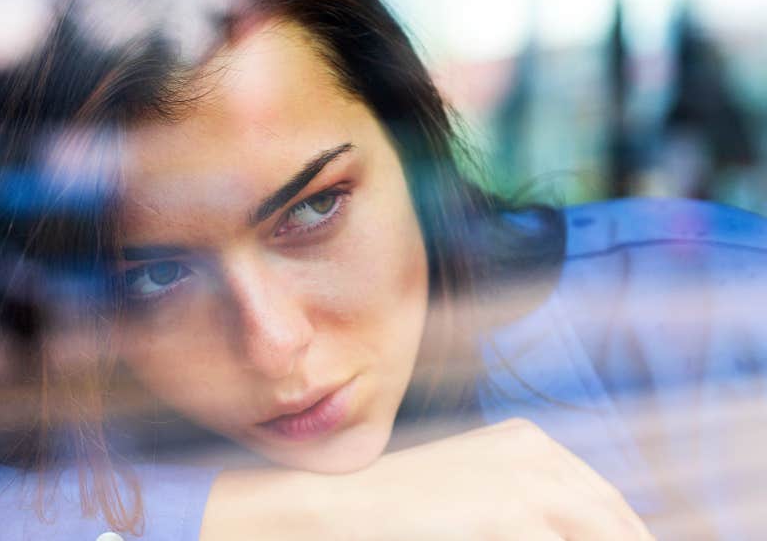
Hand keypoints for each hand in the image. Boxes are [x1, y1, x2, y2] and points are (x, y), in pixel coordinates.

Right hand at [201, 418, 653, 539]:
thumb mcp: (473, 495)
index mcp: (530, 440)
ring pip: (602, 532)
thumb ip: (523, 509)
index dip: (626, 533)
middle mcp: (536, 449)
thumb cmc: (397, 510)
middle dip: (631, 540)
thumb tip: (573, 528)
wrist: (338, 507)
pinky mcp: (511, 510)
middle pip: (614, 519)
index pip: (606, 501)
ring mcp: (527, 478)